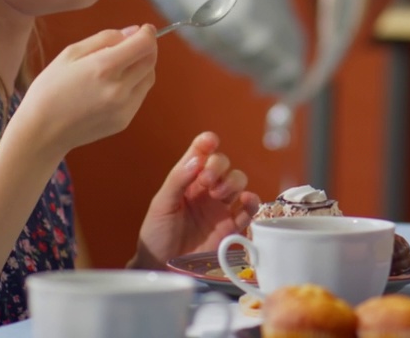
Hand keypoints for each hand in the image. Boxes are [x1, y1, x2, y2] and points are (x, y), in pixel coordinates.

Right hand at [11, 25, 157, 163]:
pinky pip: (139, 95)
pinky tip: (113, 85)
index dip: (148, 33)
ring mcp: (124, 107)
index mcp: (104, 68)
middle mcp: (119, 89)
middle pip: (150, 60)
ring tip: (120, 65)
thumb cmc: (51, 88)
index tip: (144, 29)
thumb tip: (133, 31)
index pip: (144, 44)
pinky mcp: (124, 121)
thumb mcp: (71, 53)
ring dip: (142, 66)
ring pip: (149, 78)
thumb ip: (105, 38)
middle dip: (147, 47)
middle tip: (133, 44)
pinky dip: (134, 84)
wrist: (42, 131)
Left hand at [131, 132, 259, 269]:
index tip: (209, 140)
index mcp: (188, 181)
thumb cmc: (156, 236)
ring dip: (233, 182)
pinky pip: (249, 210)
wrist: (161, 268)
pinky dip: (252, 202)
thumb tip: (196, 158)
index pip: (201, 156)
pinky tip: (245, 201)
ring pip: (238, 182)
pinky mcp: (231, 228)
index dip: (206, 144)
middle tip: (207, 181)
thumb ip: (178, 180)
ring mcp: (220, 208)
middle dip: (218, 167)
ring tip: (219, 195)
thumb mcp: (161, 204)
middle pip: (223, 165)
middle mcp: (206, 191)